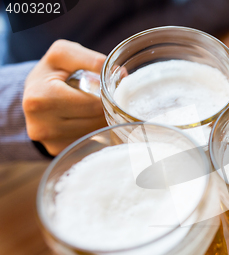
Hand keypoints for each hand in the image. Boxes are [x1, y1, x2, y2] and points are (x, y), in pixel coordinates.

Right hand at [23, 40, 107, 155]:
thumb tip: (121, 75)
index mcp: (41, 98)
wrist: (32, 94)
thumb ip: (91, 59)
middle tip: (107, 99)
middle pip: (95, 121)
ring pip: (95, 134)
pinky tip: (90, 121)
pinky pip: (88, 142)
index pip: (93, 105)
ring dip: (103, 121)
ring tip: (98, 109)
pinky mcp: (57, 151)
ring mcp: (49, 142)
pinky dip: (95, 132)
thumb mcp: (64, 54)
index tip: (110, 90)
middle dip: (107, 109)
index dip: (107, 97)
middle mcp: (42, 125)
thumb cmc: (51, 72)